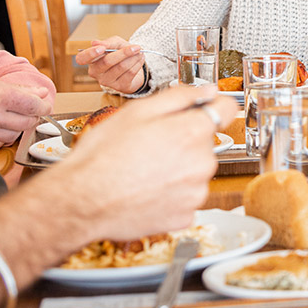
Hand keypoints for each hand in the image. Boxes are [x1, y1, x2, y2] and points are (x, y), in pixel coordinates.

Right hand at [0, 70, 52, 144]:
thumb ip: (16, 88)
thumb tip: (40, 92)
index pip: (34, 106)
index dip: (43, 106)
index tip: (45, 104)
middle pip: (28, 122)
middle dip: (33, 117)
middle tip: (31, 110)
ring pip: (14, 134)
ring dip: (18, 127)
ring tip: (13, 117)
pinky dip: (2, 135)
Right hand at [51, 88, 233, 240]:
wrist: (81, 202)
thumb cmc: (103, 156)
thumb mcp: (138, 111)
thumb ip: (180, 97)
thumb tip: (208, 91)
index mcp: (193, 132)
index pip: (227, 109)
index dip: (212, 106)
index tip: (201, 109)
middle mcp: (203, 163)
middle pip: (205, 143)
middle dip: (184, 140)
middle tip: (150, 145)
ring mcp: (196, 193)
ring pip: (195, 171)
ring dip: (177, 169)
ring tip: (143, 171)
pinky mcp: (185, 217)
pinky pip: (185, 198)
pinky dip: (170, 194)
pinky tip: (145, 190)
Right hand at [75, 36, 145, 93]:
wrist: (132, 67)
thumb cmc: (119, 53)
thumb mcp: (115, 44)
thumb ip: (108, 42)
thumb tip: (95, 43)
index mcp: (91, 60)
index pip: (82, 59)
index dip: (90, 54)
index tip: (101, 48)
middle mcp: (96, 72)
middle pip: (107, 62)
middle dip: (124, 53)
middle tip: (136, 47)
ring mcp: (107, 81)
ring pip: (121, 67)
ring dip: (134, 58)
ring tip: (140, 52)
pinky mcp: (119, 87)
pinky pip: (130, 73)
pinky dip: (137, 64)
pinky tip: (141, 58)